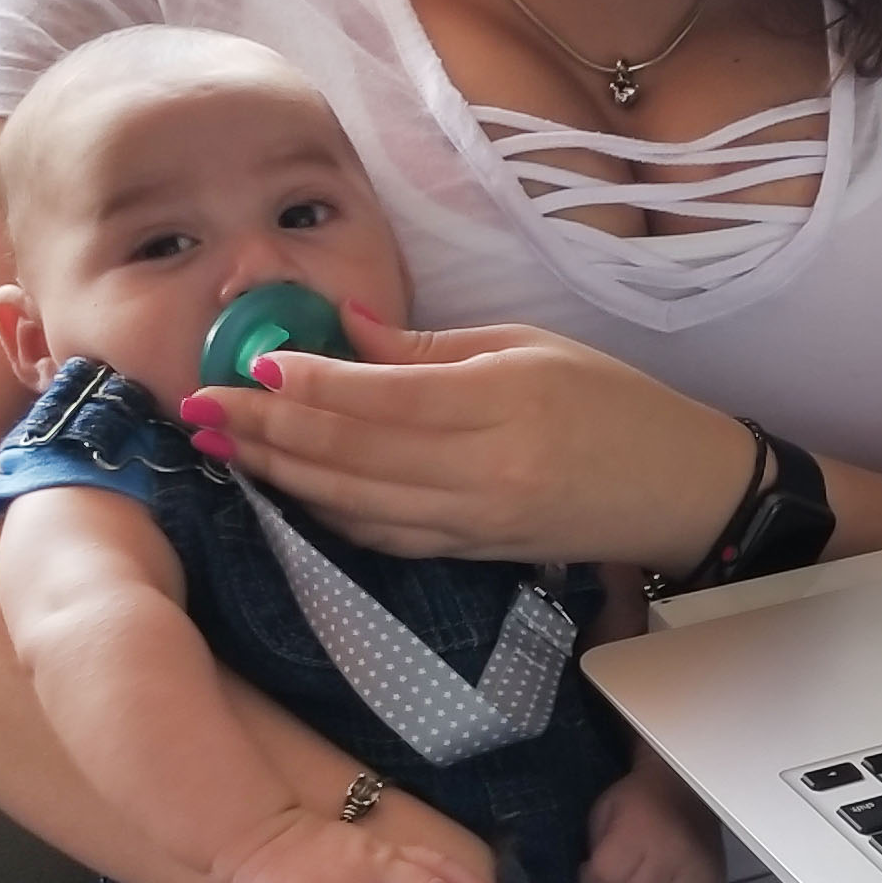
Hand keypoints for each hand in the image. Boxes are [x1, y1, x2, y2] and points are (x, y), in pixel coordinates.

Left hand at [180, 305, 758, 572]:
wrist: (680, 491)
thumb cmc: (613, 403)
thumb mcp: (529, 346)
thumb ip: (429, 346)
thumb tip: (344, 329)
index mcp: (500, 406)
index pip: (382, 400)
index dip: (308, 383)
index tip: (248, 362)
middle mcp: (481, 473)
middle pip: (352, 456)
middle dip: (269, 430)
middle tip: (201, 408)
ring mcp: (472, 523)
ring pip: (354, 504)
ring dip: (283, 475)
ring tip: (224, 447)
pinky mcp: (470, 553)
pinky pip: (382, 537)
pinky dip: (326, 514)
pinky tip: (287, 489)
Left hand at [580, 754, 725, 882]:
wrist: (685, 785)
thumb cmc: (639, 800)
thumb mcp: (606, 809)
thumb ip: (597, 847)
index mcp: (638, 829)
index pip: (605, 877)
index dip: (591, 880)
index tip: (592, 873)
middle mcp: (670, 852)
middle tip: (621, 879)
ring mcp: (696, 871)